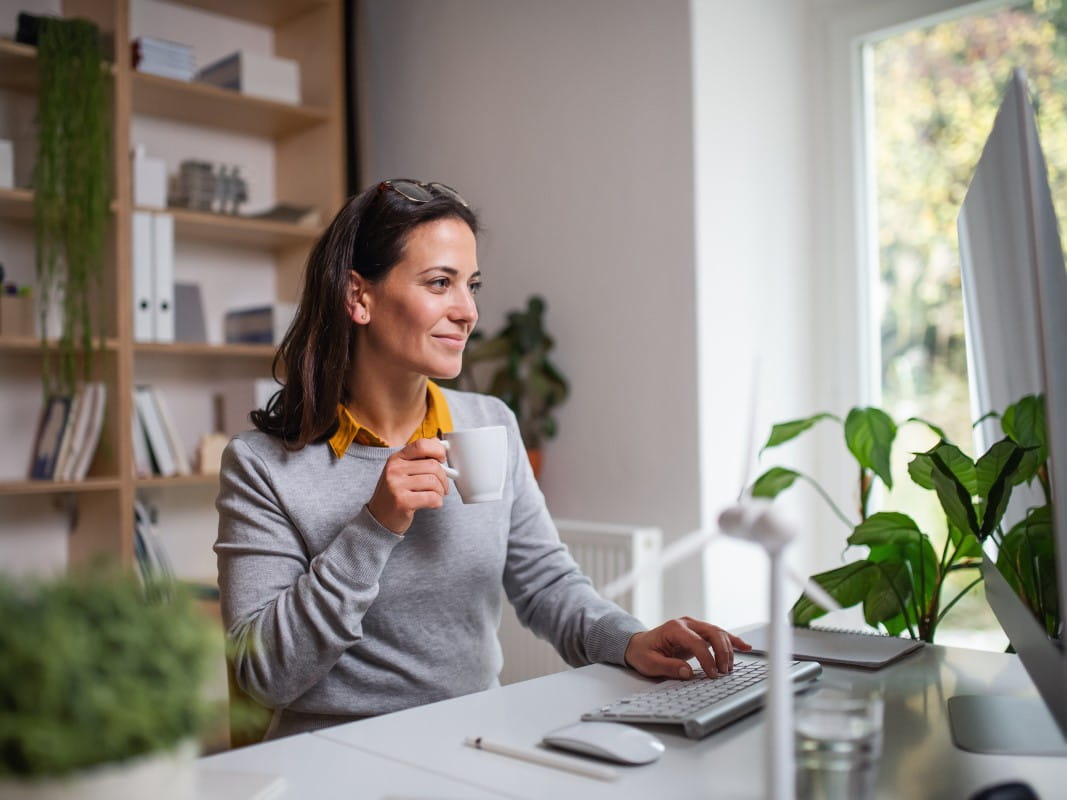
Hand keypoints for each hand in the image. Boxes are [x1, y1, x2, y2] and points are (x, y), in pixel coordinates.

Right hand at [367, 438, 450, 533]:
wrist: (379, 518)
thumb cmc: (396, 493)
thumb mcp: (403, 471)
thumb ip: (419, 457)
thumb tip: (439, 442)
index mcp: (396, 458)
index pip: (421, 444)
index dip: (437, 450)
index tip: (443, 459)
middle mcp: (394, 469)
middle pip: (432, 465)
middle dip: (444, 478)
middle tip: (443, 487)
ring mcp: (396, 485)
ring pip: (434, 482)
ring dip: (441, 491)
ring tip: (437, 496)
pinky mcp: (402, 501)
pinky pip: (431, 497)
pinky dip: (438, 502)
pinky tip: (433, 504)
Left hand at [624, 617, 751, 679]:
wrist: (638, 644)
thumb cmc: (643, 653)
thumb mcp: (649, 663)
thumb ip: (668, 667)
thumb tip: (688, 673)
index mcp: (674, 628)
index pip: (697, 642)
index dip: (707, 658)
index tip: (712, 674)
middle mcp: (687, 624)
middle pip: (713, 632)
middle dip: (722, 652)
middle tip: (723, 672)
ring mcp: (695, 627)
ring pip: (718, 633)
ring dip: (728, 650)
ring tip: (729, 668)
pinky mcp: (700, 633)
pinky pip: (719, 635)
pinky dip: (732, 641)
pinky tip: (745, 647)